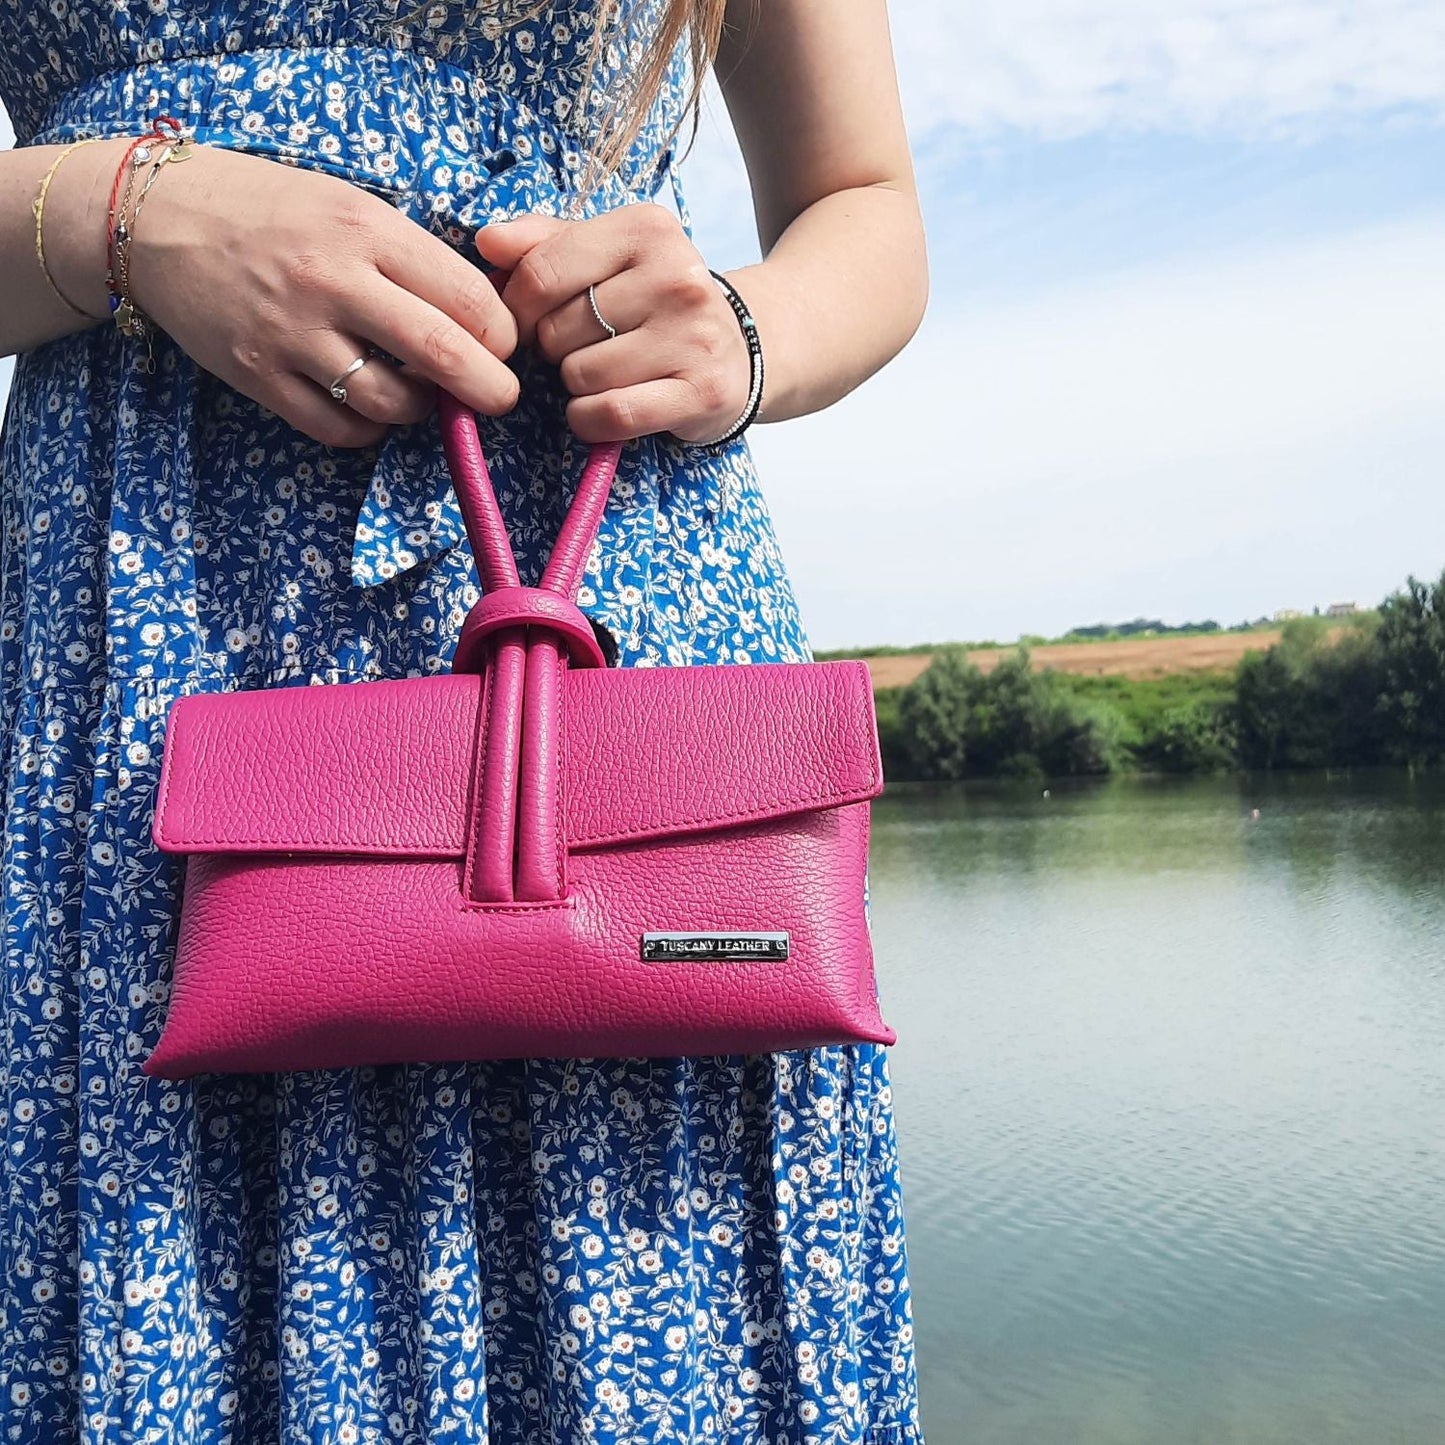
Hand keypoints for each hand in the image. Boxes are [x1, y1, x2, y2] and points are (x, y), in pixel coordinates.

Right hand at [52, 143, 520, 447]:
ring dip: (420, 409)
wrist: (155, 216)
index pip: (468, 297)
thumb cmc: (271, 210)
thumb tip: (485, 315)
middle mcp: (333, 280)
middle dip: (490, 389)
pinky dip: (368, 430)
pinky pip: (338, 428)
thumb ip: (413, 256)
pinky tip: (368, 408)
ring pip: (392, 402)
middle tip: (499, 398)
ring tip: (417, 394)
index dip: (502, 335)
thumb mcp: (350, 205)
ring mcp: (292, 332)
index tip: (505, 347)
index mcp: (367, 230)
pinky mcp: (258, 374)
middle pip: (443, 354)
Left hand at [475, 205, 751, 444]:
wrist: (739, 350)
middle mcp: (676, 276)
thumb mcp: (606, 257)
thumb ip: (543, 243)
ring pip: (580, 376)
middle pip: (556, 330)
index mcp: (646, 229)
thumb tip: (488, 242)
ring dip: (577, 387)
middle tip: (586, 349)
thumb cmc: (654, 302)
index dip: (517, 310)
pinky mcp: (702, 391)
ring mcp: (694, 336)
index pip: (541, 273)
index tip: (530, 323)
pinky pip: (611, 414)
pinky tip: (605, 410)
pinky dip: (591, 421)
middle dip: (554, 349)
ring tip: (608, 374)